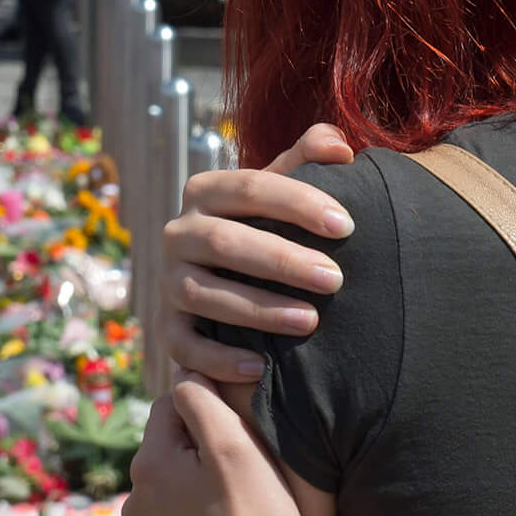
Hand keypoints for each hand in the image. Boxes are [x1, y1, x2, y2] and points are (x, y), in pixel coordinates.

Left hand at [123, 376, 313, 515]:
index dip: (209, 413)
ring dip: (191, 511)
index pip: (172, 410)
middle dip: (197, 464)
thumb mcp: (238, 449)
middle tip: (244, 485)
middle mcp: (132, 508)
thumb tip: (184, 376)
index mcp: (150, 466)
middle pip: (166, 465)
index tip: (241, 434)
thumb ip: (204, 403)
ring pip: (165, 514)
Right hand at [162, 124, 356, 382]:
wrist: (230, 276)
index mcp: (207, 191)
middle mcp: (179, 233)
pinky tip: (260, 370)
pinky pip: (183, 346)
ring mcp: (168, 281)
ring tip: (311, 321)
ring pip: (205, 295)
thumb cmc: (270, 226)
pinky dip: (218, 359)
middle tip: (335, 279)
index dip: (298, 203)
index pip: (250, 186)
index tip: (347, 225)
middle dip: (282, 261)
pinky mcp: (167, 327)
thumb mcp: (284, 189)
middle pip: (225, 243)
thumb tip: (340, 146)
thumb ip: (308, 160)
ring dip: (258, 310)